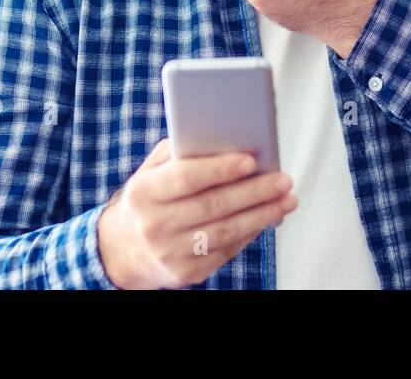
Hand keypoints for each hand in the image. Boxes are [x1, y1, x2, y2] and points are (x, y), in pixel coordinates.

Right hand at [97, 137, 297, 289]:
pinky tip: (267, 218)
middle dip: (255, 192)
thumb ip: (182, 150)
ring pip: (226, 231)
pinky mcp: (185, 273)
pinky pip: (226, 251)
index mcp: (145, 192)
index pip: (186, 178)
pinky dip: (251, 233)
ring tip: (287, 200)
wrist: (124, 249)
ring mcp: (170, 252)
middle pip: (214, 205)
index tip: (251, 160)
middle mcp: (155, 224)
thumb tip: (225, 137)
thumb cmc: (150, 197)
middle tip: (283, 180)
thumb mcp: (152, 170)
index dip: (220, 169)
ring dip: (262, 214)